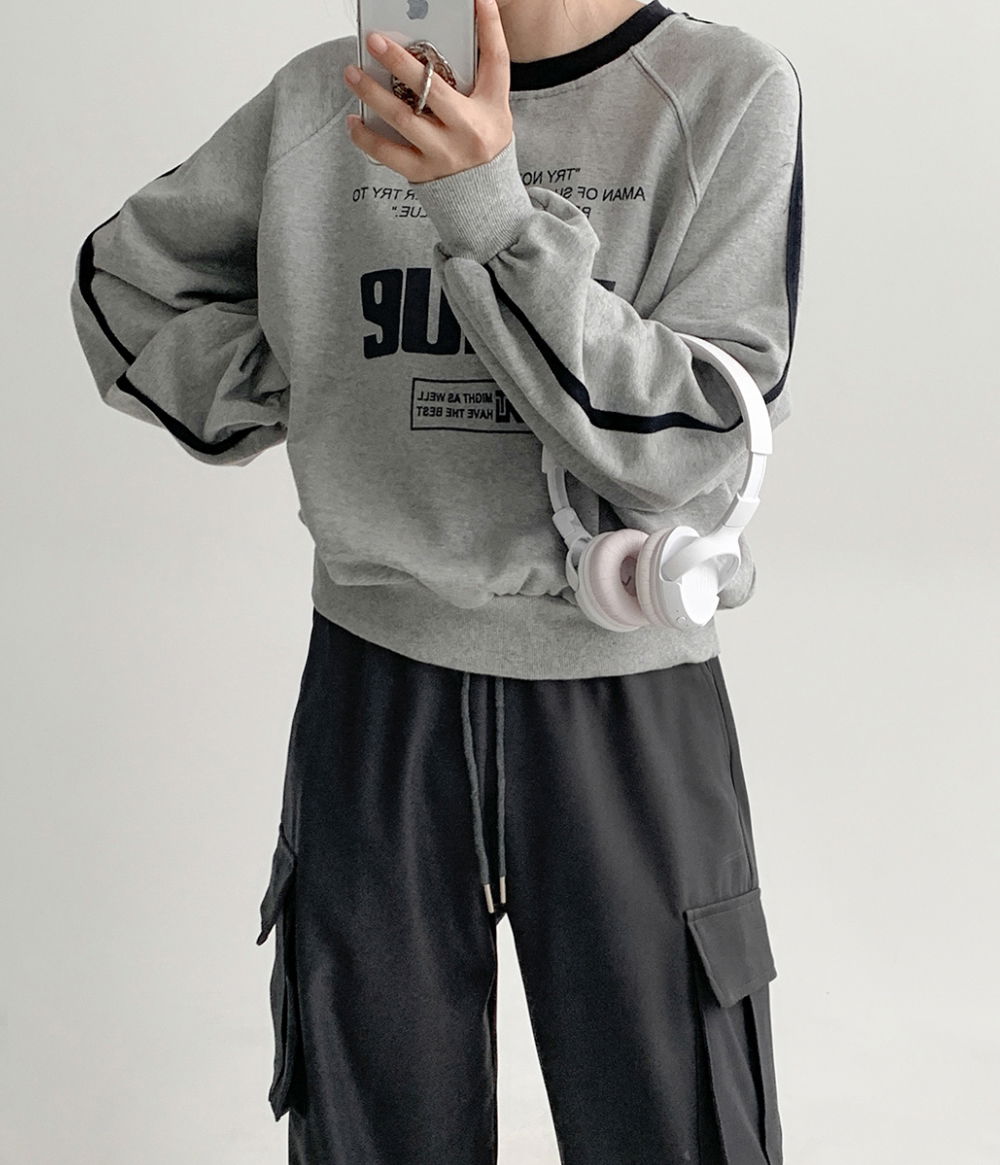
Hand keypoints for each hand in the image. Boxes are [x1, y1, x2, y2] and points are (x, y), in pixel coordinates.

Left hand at [344, 0, 513, 182]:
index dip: (490, 28)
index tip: (479, 1)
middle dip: (400, 62)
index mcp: (489, 109)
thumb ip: (478, 74)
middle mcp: (467, 132)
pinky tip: (354, 120)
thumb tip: (459, 28)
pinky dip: (366, 136)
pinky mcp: (422, 173)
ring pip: (402, 119)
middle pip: (432, 90)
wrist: (484, 201)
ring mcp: (443, 154)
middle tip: (375, 40)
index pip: (495, 62)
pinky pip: (387, 153)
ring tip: (352, 73)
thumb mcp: (492, 108)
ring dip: (373, 94)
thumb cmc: (483, 143)